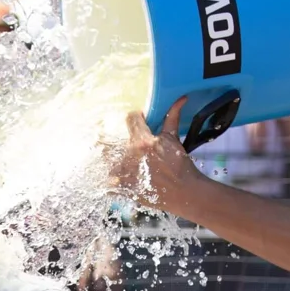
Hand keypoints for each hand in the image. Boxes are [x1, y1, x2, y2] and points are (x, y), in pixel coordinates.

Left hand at [112, 97, 205, 214]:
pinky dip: (108, 179)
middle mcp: (131, 156)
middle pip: (109, 140)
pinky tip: (110, 176)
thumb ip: (172, 118)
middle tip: (109, 138)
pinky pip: (108, 182)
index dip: (134, 118)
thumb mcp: (174, 140)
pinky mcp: (124, 188)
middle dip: (110, 138)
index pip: (130, 119)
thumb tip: (181, 98)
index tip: (136, 121)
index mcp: (143, 141)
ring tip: (107, 157)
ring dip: (106, 157)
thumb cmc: (180, 165)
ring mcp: (126, 174)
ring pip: (105, 160)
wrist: (184, 192)